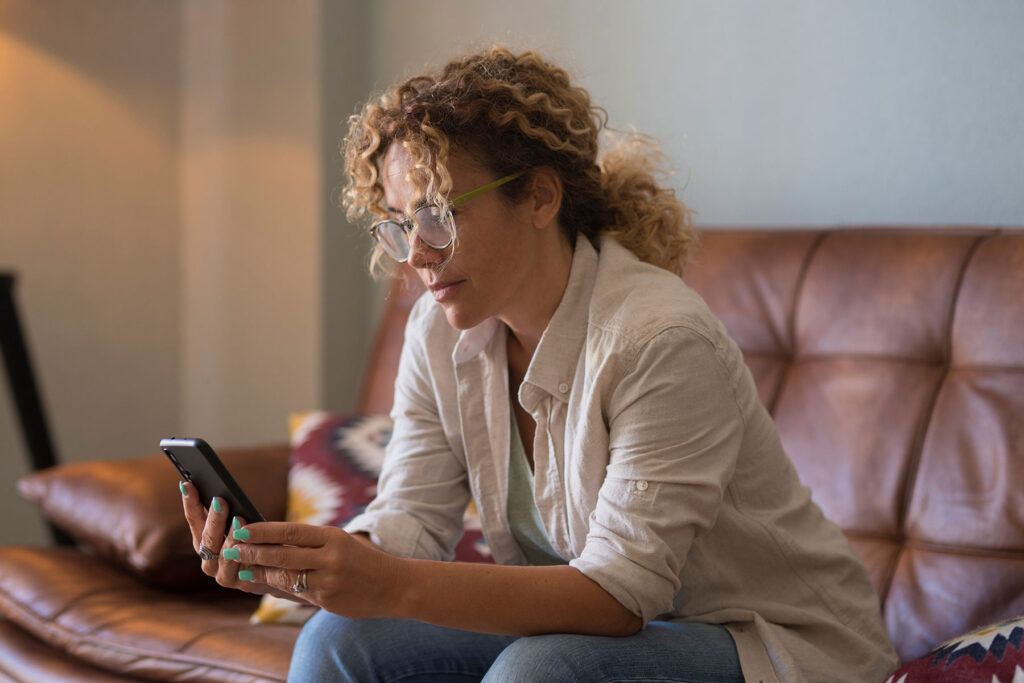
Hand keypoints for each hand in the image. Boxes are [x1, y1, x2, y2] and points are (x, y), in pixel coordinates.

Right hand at [179, 481, 296, 599]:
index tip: (188, 484)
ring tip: (239, 519)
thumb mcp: (243, 523)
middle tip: (219, 500)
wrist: (276, 571)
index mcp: (204, 541)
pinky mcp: (242, 584)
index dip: (190, 503)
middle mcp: (209, 559)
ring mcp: (223, 574)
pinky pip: (243, 570)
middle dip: (213, 519)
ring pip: (224, 555)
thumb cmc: (257, 539)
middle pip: (207, 539)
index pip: (194, 520)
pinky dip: (248, 555)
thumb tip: (222, 488)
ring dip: (230, 537)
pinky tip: (254, 543)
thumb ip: (230, 512)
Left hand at [224, 522, 396, 617]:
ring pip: (285, 577)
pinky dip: (279, 587)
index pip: (290, 530)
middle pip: (283, 554)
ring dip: (260, 573)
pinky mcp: (327, 601)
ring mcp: (329, 581)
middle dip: (253, 553)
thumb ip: (309, 543)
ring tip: (242, 569)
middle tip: (231, 550)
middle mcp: (330, 557)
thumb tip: (270, 542)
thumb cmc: (361, 560)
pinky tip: (264, 583)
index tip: (241, 529)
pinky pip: (297, 594)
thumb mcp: (340, 542)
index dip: (263, 531)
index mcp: (333, 537)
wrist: (393, 585)